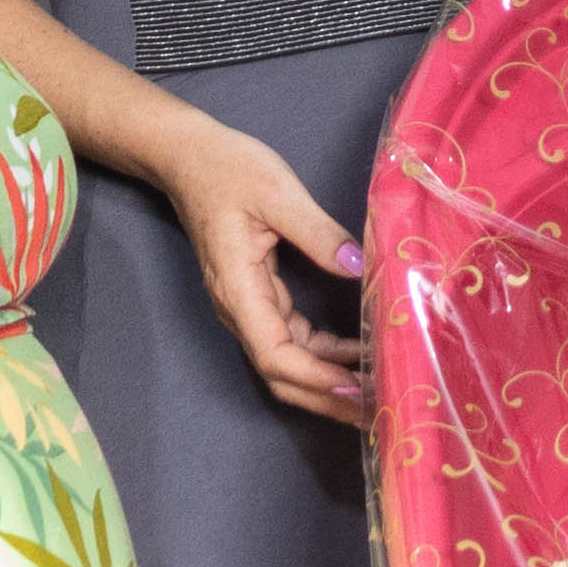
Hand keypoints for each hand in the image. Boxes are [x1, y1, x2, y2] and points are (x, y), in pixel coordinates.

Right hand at [163, 127, 372, 422]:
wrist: (187, 157)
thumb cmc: (227, 169)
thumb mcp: (277, 192)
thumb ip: (318, 232)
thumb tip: (358, 266)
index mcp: (238, 288)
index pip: (274, 355)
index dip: (316, 378)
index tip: (358, 387)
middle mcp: (239, 309)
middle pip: (281, 375)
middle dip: (329, 398)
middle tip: (380, 409)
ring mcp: (248, 306)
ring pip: (288, 363)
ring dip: (330, 382)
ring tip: (378, 389)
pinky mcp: (260, 297)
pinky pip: (293, 340)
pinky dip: (325, 354)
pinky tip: (359, 354)